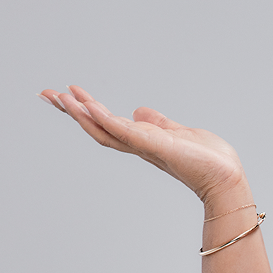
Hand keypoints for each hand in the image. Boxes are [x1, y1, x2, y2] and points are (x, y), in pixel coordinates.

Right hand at [39, 85, 245, 202]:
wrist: (227, 178)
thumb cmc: (208, 160)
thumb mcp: (178, 133)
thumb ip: (157, 123)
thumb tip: (138, 111)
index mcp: (142, 141)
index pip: (106, 123)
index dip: (85, 110)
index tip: (64, 95)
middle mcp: (139, 146)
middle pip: (96, 127)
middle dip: (71, 111)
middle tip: (46, 94)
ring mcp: (146, 147)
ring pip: (105, 130)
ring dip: (82, 114)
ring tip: (61, 98)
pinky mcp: (157, 147)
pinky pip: (126, 133)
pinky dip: (108, 121)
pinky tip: (91, 107)